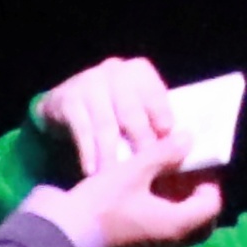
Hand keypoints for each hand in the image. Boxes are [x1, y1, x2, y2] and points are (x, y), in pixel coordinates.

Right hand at [24, 77, 223, 246]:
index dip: (209, 181)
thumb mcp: (133, 170)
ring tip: (160, 180)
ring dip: (176, 206)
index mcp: (177, 224)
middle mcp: (170, 243)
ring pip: (177, 228)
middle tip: (183, 174)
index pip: (212, 204)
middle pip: (199, 221)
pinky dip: (158, 215)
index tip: (196, 163)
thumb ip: (164, 154)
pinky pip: (158, 233)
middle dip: (196, 197)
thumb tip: (188, 138)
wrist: (60, 237)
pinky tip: (140, 196)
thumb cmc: (101, 203)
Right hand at [40, 57, 180, 169]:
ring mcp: (88, 82)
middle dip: (139, 140)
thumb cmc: (113, 110)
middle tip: (147, 167)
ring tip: (117, 176)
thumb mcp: (136, 109)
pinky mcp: (67, 99)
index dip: (160, 115)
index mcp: (139, 72)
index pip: (153, 93)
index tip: (166, 136)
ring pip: (105, 123)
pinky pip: (81, 130)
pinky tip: (91, 171)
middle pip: (130, 109)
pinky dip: (88, 153)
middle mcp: (114, 71)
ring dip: (112, 153)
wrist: (66, 102)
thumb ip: (155, 125)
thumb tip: (180, 151)